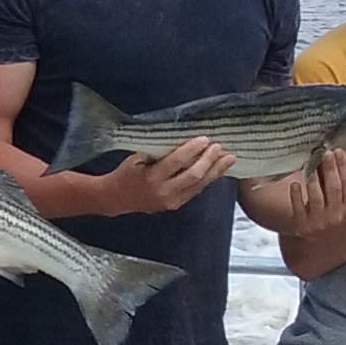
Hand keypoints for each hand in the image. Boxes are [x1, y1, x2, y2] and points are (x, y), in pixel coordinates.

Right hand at [100, 135, 235, 214]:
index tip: (204, 138)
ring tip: (229, 158)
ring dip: (216, 171)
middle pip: (193, 175)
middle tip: (220, 146)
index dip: (192, 149)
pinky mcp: (176, 205)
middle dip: (209, 160)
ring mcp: (171, 201)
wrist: (116, 198)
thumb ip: (159, 152)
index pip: (177, 161)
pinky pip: (196, 191)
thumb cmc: (126, 173)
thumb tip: (184, 140)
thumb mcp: (137, 158)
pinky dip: (209, 179)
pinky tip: (218, 170)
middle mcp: (163, 192)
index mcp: (151, 178)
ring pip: (199, 185)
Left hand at [269, 149, 345, 236]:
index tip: (339, 152)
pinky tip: (294, 184)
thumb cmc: (332, 222)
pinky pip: (298, 208)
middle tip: (326, 153)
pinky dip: (296, 196)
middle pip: (334, 187)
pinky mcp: (302, 226)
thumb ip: (342, 185)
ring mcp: (319, 222)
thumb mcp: (343, 207)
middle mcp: (336, 217)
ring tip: (310, 164)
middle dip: (331, 168)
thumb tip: (342, 156)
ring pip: (316, 196)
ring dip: (313, 178)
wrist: (319, 248)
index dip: (344, 166)